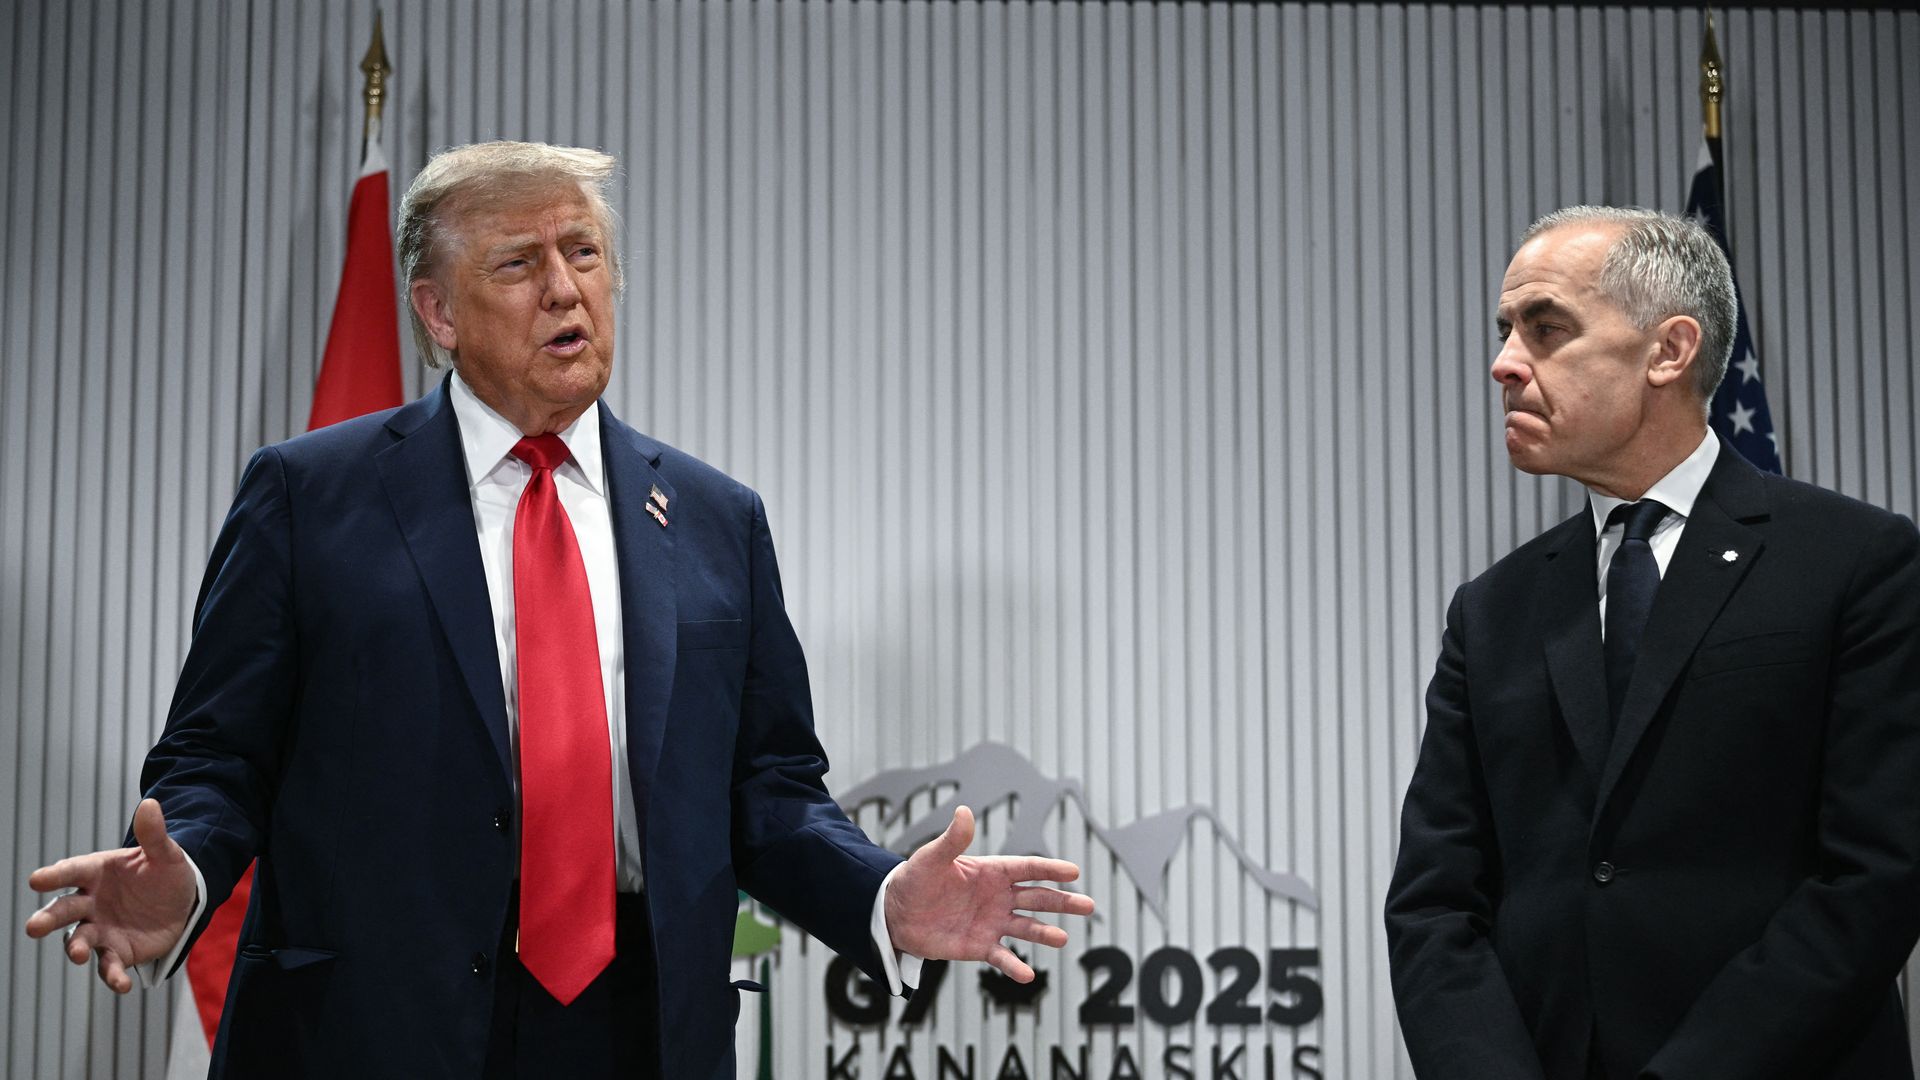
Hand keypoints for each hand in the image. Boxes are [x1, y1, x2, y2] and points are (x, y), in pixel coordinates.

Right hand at [24, 798, 197, 992]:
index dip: (54, 875)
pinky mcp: (117, 951)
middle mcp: (91, 902)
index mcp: (97, 872)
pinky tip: (122, 985)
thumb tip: (150, 804)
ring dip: (75, 948)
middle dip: (48, 919)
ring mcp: (101, 929)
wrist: (182, 901)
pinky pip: (110, 966)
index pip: (71, 872)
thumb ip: (154, 834)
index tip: (36, 880)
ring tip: (76, 954)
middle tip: (33, 927)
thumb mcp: (166, 854)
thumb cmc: (165, 873)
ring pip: (79, 940)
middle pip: (64, 911)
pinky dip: (113, 976)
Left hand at [883, 805, 1094, 982]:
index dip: (1049, 869)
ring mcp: (992, 922)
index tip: (1073, 871)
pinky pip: (1002, 957)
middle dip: (1063, 902)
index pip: (1027, 868)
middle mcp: (998, 897)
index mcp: (991, 871)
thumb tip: (964, 811)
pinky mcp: (980, 946)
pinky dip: (1015, 966)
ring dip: (1045, 934)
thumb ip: (952, 840)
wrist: (896, 914)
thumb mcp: (932, 858)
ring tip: (1062, 940)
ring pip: (1027, 928)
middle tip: (1089, 906)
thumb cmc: (914, 879)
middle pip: (1037, 898)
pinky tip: (1027, 975)